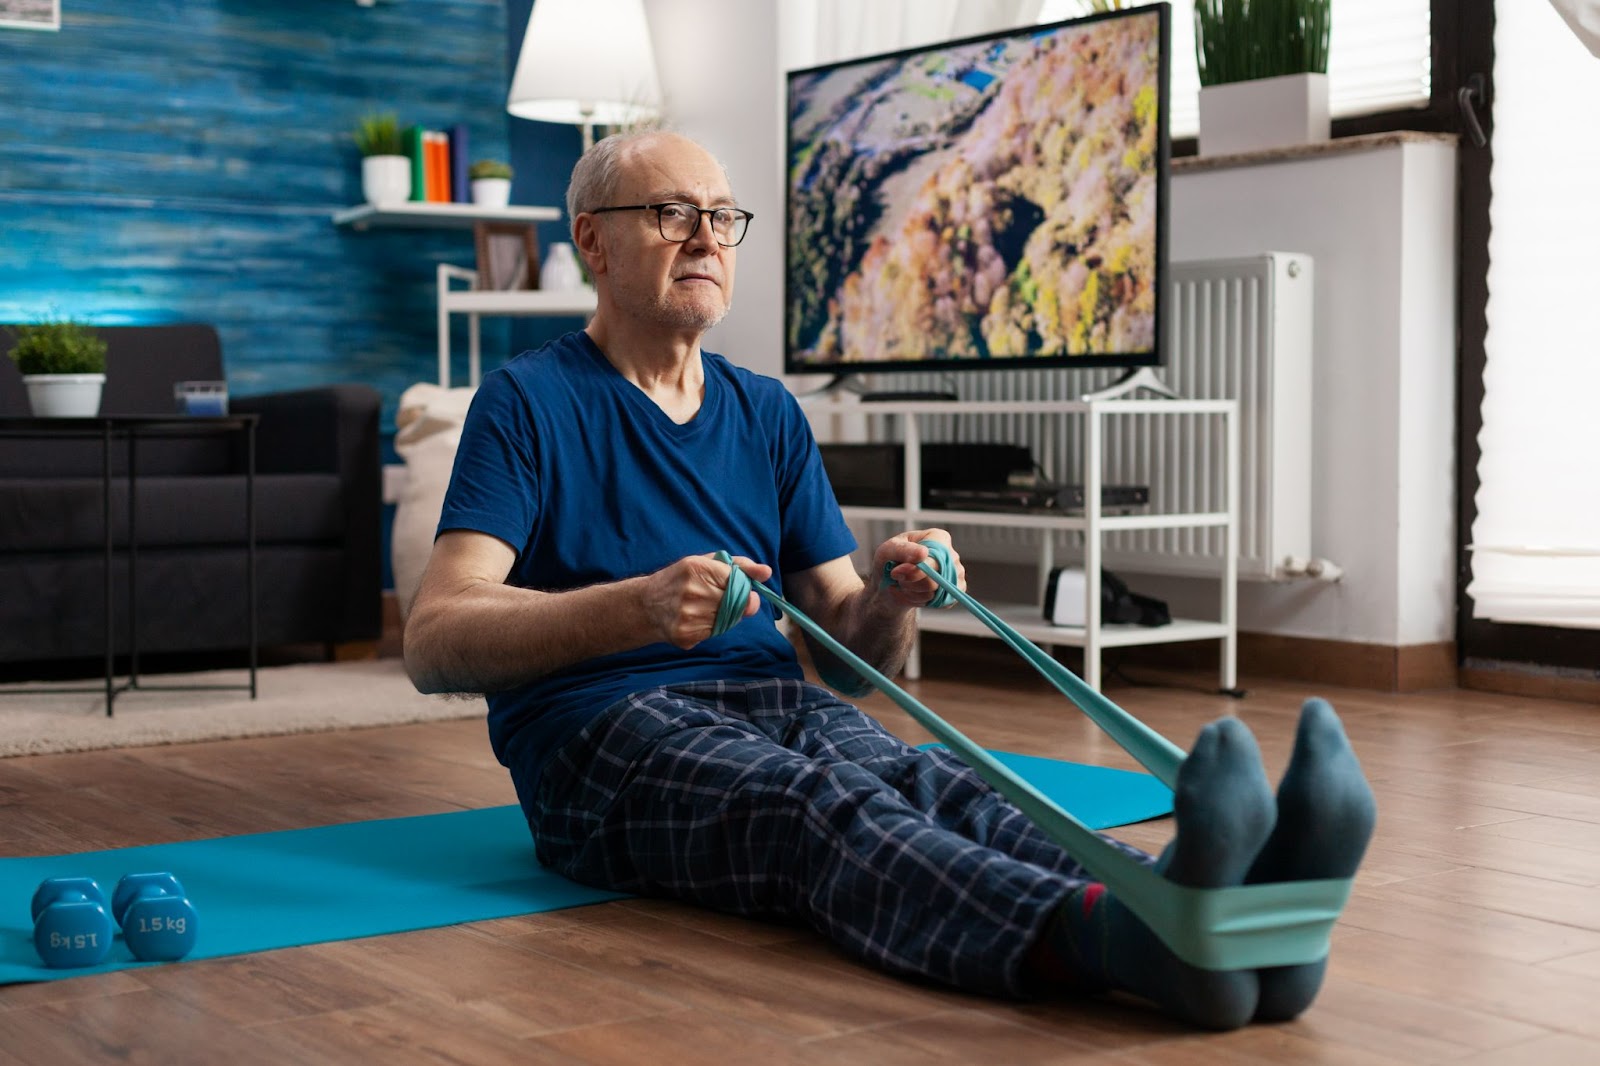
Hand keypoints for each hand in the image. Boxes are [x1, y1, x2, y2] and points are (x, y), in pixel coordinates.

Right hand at [640, 553, 771, 648]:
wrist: (645, 604)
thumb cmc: (681, 579)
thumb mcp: (706, 563)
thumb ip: (739, 566)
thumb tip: (766, 572)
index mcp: (698, 568)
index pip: (739, 584)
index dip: (745, 590)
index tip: (743, 592)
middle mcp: (692, 592)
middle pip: (736, 604)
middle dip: (736, 604)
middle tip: (720, 600)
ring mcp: (688, 616)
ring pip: (727, 621)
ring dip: (724, 617)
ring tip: (705, 609)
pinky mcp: (685, 635)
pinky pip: (714, 633)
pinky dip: (712, 628)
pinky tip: (696, 619)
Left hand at [873, 529, 964, 609]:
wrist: (891, 583)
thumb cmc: (890, 561)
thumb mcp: (888, 550)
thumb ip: (904, 550)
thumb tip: (923, 554)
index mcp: (938, 538)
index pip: (935, 557)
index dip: (916, 569)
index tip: (896, 572)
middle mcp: (951, 555)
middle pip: (935, 577)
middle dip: (911, 582)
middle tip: (897, 578)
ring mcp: (956, 575)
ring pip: (935, 592)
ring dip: (913, 591)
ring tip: (904, 583)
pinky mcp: (954, 592)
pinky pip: (939, 602)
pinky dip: (921, 601)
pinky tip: (913, 592)